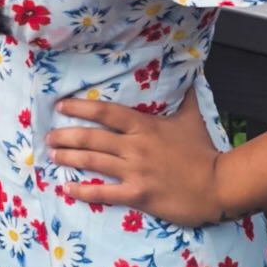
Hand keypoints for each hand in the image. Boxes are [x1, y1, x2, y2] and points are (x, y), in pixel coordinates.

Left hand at [46, 86, 221, 226]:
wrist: (218, 184)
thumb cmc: (203, 150)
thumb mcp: (192, 117)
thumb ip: (184, 95)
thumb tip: (188, 71)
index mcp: (144, 125)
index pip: (105, 112)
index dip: (80, 107)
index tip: (61, 105)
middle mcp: (134, 146)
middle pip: (93, 138)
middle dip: (67, 136)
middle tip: (48, 136)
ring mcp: (135, 171)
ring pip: (94, 162)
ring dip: (70, 159)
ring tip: (52, 156)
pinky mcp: (138, 195)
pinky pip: (105, 193)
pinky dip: (84, 191)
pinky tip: (68, 189)